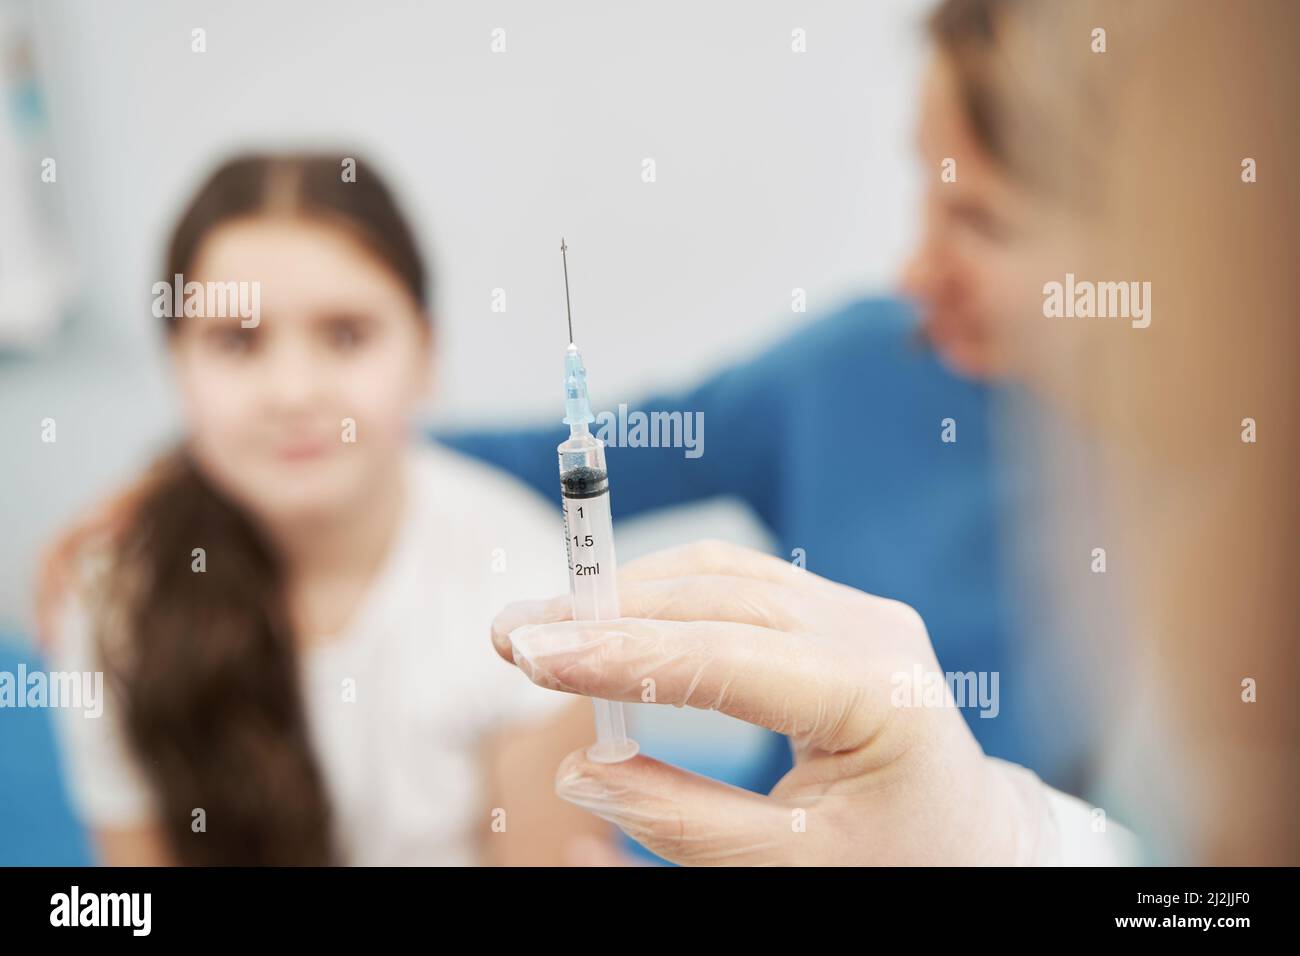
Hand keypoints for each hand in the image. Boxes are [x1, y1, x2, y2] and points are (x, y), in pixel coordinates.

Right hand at [491, 540, 1058, 865]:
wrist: (972, 842)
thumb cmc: (894, 864)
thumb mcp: (792, 869)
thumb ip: (683, 822)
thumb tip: (581, 771)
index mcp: (878, 696)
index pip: (724, 657)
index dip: (616, 653)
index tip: (530, 654)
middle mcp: (872, 631)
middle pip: (715, 598)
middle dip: (604, 613)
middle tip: (510, 636)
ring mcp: (857, 611)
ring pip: (719, 576)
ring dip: (625, 594)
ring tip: (545, 626)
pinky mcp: (835, 612)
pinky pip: (736, 584)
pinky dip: (663, 596)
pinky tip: (608, 615)